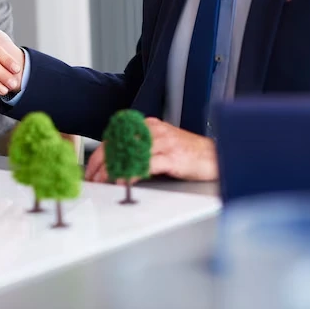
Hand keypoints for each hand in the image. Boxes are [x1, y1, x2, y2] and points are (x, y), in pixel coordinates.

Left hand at [84, 117, 217, 182]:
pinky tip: (124, 182)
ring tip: (104, 181)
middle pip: (119, 144)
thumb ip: (141, 149)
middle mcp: (154, 131)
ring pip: (130, 153)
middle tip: (94, 178)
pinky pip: (146, 164)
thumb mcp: (161, 145)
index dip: (100, 154)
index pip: (117, 137)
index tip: (92, 169)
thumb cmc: (189, 153)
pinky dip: (132, 174)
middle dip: (102, 162)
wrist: (217, 156)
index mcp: (149, 126)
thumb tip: (117, 163)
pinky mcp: (173, 157)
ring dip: (114, 169)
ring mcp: (164, 142)